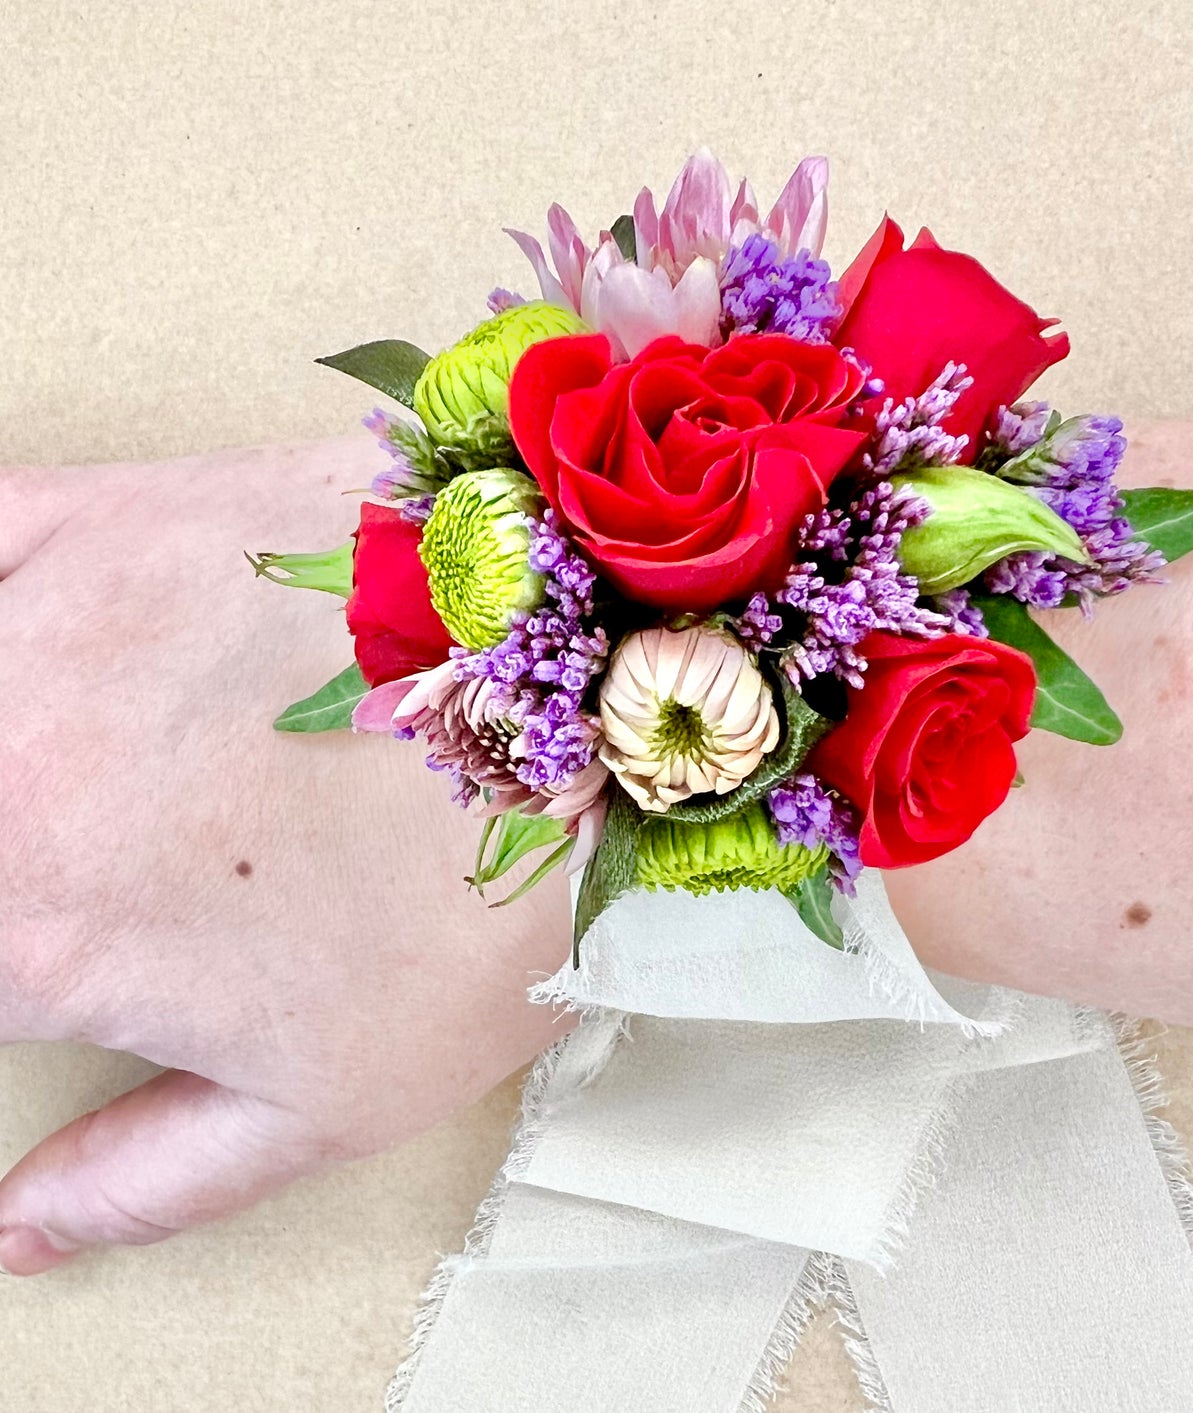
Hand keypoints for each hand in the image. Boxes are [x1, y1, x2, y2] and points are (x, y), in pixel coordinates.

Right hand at [0, 442, 572, 1274]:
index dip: (13, 968)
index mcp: (38, 932)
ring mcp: (48, 623)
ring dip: (9, 742)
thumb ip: (145, 1179)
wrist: (587, 703)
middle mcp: (8, 771)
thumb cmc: (487, 904)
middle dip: (19, 853)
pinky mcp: (116, 511)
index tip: (60, 946)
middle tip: (109, 853)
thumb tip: (18, 1229)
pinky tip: (43, 644)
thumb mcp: (336, 1100)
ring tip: (90, 771)